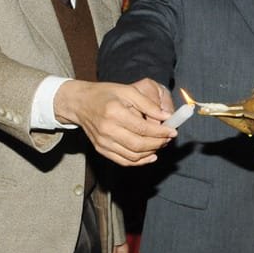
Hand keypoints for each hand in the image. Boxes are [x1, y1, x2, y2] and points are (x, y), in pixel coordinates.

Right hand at [54, 79, 176, 165]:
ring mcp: (103, 142)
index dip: (160, 132)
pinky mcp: (101, 149)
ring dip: (151, 152)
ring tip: (161, 144)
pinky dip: (139, 161)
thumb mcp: (128, 91)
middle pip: (138, 144)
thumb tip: (166, 116)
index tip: (173, 131)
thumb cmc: (105, 94)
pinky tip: (150, 155)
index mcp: (114, 113)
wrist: (80, 103)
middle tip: (168, 138)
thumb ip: (148, 104)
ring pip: (132, 156)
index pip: (142, 128)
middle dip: (158, 143)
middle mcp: (107, 130)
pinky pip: (123, 161)